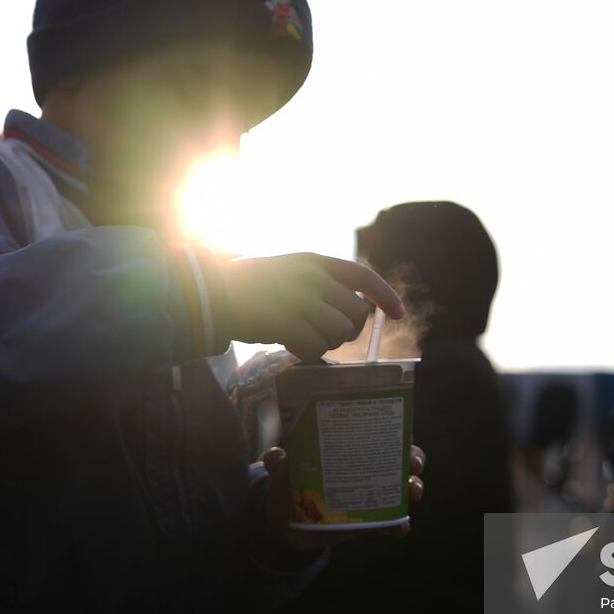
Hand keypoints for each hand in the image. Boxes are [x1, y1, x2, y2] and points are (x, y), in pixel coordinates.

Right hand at [217, 253, 403, 360]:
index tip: (399, 314)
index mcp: (316, 261)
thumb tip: (353, 311)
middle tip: (327, 334)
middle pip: (356, 313)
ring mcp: (300, 299)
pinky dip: (307, 352)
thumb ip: (320, 283)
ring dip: (326, 343)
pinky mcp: (286, 322)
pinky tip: (290, 345)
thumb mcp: (290, 269)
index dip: (385, 296)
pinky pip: (315, 347)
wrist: (214, 290)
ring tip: (303, 337)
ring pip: (338, 332)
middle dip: (347, 331)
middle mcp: (313, 278)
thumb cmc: (251, 284)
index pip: (364, 277)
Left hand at [261, 444, 425, 552]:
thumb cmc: (288, 489)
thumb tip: (277, 456)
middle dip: (414, 457)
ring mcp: (373, 496)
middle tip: (412, 463)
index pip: (379, 432)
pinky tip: (399, 527)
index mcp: (351, 449)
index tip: (405, 431)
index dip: (397, 429)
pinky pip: (392, 523)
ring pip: (404, 488)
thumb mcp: (282, 476)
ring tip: (412, 492)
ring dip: (414, 488)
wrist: (287, 527)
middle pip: (401, 458)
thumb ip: (280, 466)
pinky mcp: (371, 522)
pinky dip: (398, 525)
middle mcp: (368, 469)